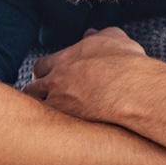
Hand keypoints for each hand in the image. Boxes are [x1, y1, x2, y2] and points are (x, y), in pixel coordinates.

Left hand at [22, 28, 165, 123]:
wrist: (133, 87)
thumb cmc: (127, 62)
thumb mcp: (113, 39)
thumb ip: (99, 35)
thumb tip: (91, 33)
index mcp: (64, 59)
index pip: (41, 66)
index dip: (43, 74)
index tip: (48, 81)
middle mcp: (56, 77)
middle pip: (32, 87)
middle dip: (36, 92)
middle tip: (45, 100)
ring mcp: (58, 97)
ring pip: (36, 106)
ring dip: (40, 110)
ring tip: (46, 119)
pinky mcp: (65, 116)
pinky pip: (47, 122)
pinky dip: (49, 125)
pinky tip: (54, 132)